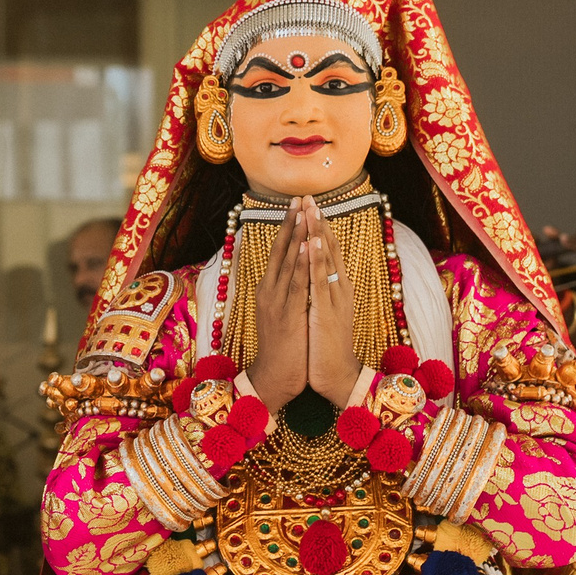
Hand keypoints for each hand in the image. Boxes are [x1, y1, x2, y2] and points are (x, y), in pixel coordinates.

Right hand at [244, 204, 308, 409]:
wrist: (274, 377)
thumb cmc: (282, 347)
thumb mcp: (283, 314)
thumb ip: (287, 292)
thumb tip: (296, 273)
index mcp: (269, 290)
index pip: (279, 252)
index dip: (287, 228)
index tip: (295, 205)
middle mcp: (270, 291)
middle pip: (281, 251)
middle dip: (291, 223)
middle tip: (298, 197)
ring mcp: (277, 301)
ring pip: (288, 262)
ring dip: (296, 235)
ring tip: (302, 212)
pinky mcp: (288, 313)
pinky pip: (296, 283)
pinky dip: (301, 263)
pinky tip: (305, 246)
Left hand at [298, 196, 366, 403]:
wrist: (336, 375)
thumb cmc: (326, 346)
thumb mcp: (323, 312)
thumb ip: (321, 292)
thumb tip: (314, 275)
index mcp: (336, 288)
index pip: (328, 252)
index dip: (320, 228)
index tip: (310, 206)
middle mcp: (338, 289)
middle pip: (329, 249)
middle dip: (318, 222)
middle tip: (309, 196)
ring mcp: (333, 299)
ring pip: (325, 259)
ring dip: (317, 232)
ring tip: (311, 208)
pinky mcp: (325, 311)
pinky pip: (319, 280)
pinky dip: (316, 259)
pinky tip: (312, 241)